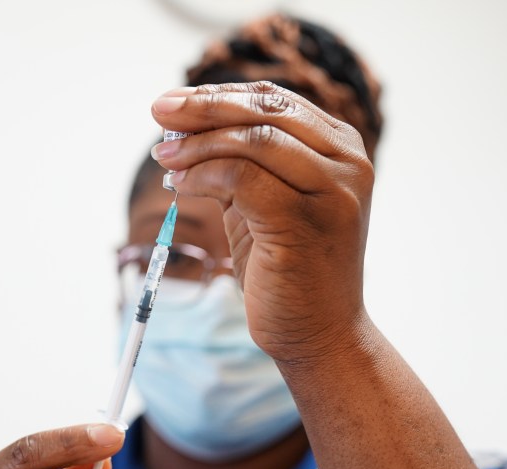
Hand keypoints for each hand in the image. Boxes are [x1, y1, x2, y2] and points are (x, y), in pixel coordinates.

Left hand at [151, 82, 374, 362]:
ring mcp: (332, 191)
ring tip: (165, 158)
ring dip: (197, 144)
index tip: (173, 104)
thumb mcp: (266, 203)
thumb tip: (183, 127)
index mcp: (342, 150)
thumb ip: (242, 164)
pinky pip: (241, 178)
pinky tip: (180, 184)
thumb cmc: (290, 271)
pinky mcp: (305, 221)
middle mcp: (348, 163)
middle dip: (202, 108)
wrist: (321, 335)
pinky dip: (203, 175)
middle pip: (264, 111)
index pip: (274, 101)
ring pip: (252, 141)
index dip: (218, 94)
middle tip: (159, 113)